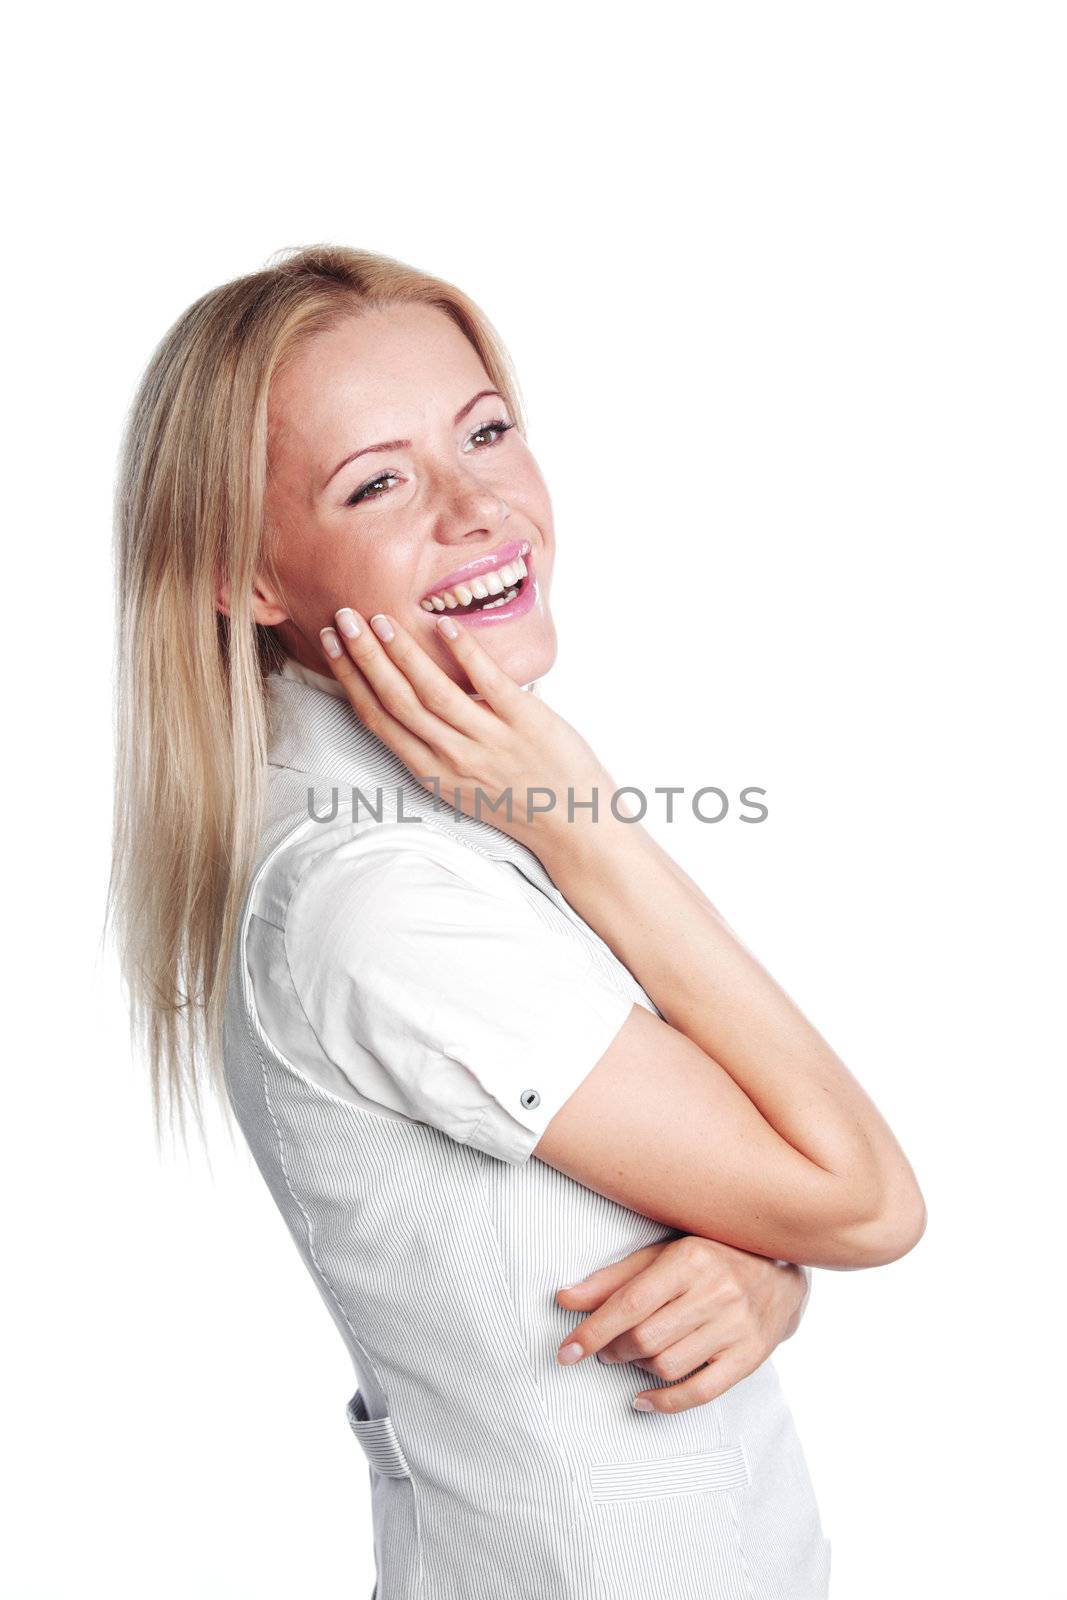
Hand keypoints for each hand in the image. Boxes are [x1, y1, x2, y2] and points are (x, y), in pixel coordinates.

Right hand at [319, 607, 611, 850]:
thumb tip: (416, 699)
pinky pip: (489, 682)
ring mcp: (490, 741)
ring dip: (401, 653)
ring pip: (433, 692)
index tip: (333, 647)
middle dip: (364, 658)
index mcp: (433, 772)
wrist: (576, 830)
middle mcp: (454, 758)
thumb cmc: (521, 805)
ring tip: (380, 620)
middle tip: (343, 619)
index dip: (351, 681)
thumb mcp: (463, 787)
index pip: (379, 720)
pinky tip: (445, 625)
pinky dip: (465, 652)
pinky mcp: (526, 723)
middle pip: (397, 700)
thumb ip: (437, 749)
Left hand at [554, 1236, 809, 1413]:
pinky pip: (701, 1392)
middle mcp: (716, 1292)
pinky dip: (665, 1403)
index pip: (630, 1302)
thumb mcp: (661, 1256)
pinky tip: (642, 1400)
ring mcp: (736, 1327)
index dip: (593, 1330)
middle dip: (613, 1350)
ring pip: (668, 1365)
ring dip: (636, 1370)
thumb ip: (613, 1279)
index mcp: (690, 1260)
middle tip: (604, 1350)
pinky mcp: (750, 1357)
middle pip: (646, 1338)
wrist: (779, 1273)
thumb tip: (563, 1299)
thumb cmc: (709, 1260)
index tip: (565, 1352)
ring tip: (629, 1359)